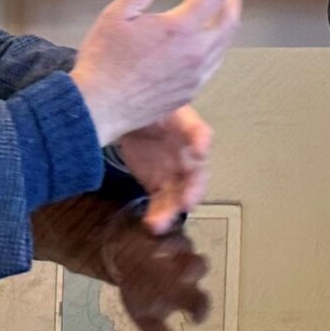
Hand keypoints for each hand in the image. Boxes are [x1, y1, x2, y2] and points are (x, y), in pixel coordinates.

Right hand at [69, 0, 240, 144]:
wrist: (97, 107)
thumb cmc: (103, 65)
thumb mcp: (119, 13)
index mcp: (178, 30)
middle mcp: (192, 54)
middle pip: (228, 22)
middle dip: (233, 2)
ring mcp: (193, 76)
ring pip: (224, 47)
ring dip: (228, 27)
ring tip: (225, 18)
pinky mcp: (189, 93)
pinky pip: (213, 67)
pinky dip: (217, 51)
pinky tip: (208, 50)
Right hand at [97, 227, 212, 330]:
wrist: (128, 256)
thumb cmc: (143, 289)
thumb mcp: (147, 317)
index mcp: (184, 292)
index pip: (199, 301)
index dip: (199, 309)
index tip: (194, 319)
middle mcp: (184, 267)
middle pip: (195, 267)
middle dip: (192, 270)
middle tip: (184, 276)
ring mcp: (172, 245)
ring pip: (181, 244)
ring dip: (175, 246)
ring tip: (161, 250)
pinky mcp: (156, 228)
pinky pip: (158, 227)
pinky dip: (153, 231)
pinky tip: (145, 236)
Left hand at [113, 106, 211, 230]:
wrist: (128, 122)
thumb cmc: (151, 111)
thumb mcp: (161, 106)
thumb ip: (170, 115)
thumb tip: (185, 124)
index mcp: (189, 130)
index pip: (201, 135)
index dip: (201, 143)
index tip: (199, 151)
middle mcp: (188, 155)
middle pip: (194, 176)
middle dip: (191, 192)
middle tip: (185, 204)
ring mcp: (173, 174)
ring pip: (178, 195)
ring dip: (171, 211)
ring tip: (158, 224)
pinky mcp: (157, 187)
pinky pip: (160, 203)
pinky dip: (157, 215)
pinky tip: (151, 224)